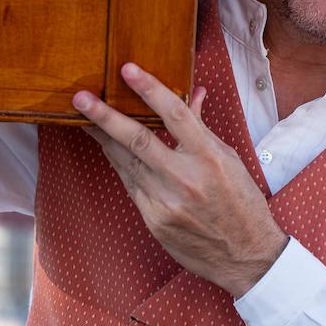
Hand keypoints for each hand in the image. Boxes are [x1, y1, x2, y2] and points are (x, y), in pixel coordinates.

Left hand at [76, 63, 288, 298]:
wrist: (245, 255)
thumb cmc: (241, 203)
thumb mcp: (229, 159)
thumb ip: (202, 128)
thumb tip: (193, 94)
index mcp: (209, 157)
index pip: (175, 114)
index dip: (149, 89)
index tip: (128, 70)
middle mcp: (185, 178)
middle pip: (138, 139)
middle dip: (104, 116)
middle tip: (80, 98)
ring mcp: (166, 202)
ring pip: (126, 162)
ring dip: (103, 138)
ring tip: (84, 118)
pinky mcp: (153, 219)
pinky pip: (131, 184)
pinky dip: (120, 163)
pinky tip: (108, 149)